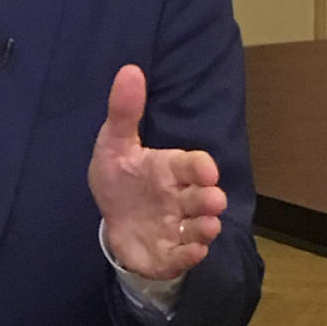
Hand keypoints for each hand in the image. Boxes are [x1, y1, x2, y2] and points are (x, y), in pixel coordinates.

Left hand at [88, 65, 225, 281]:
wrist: (115, 222)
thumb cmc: (120, 179)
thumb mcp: (114, 145)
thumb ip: (123, 112)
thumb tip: (129, 69)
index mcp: (170, 169)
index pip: (193, 165)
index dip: (201, 167)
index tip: (206, 171)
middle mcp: (180, 198)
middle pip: (203, 198)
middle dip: (210, 199)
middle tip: (212, 201)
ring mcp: (177, 226)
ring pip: (200, 228)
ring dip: (206, 228)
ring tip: (207, 228)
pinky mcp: (170, 252)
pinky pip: (184, 256)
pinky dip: (189, 256)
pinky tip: (189, 253)